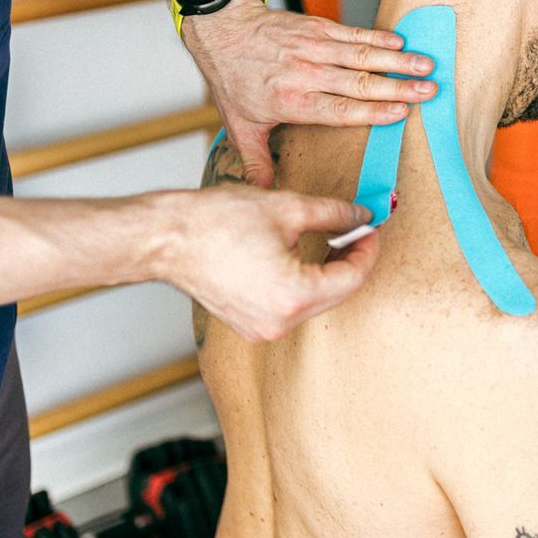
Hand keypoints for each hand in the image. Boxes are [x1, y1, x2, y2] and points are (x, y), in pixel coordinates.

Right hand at [151, 185, 380, 339]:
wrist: (166, 239)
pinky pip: (290, 307)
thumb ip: (334, 214)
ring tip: (330, 241)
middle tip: (356, 231)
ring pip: (314, 302)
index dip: (367, 250)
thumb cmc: (215, 222)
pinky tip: (300, 259)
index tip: (371, 229)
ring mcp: (263, 329)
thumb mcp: (287, 208)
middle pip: (336, 294)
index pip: (352, 278)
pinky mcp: (250, 326)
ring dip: (327, 273)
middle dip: (349, 261)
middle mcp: (280, 322)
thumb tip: (361, 217)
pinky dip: (302, 285)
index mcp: (293, 295)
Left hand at [181, 0, 435, 186]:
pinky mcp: (316, 27)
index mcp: (291, 102)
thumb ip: (257, 162)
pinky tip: (400, 43)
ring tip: (426, 65)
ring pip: (361, 55)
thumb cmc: (232, 77)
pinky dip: (378, 37)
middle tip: (429, 90)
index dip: (373, 111)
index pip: (339, 109)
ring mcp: (312, 48)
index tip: (402, 112)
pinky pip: (352, 32)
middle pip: (359, 82)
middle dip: (398, 86)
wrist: (222, 29)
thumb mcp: (240, 126)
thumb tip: (265, 195)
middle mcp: (305, 73)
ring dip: (397, 60)